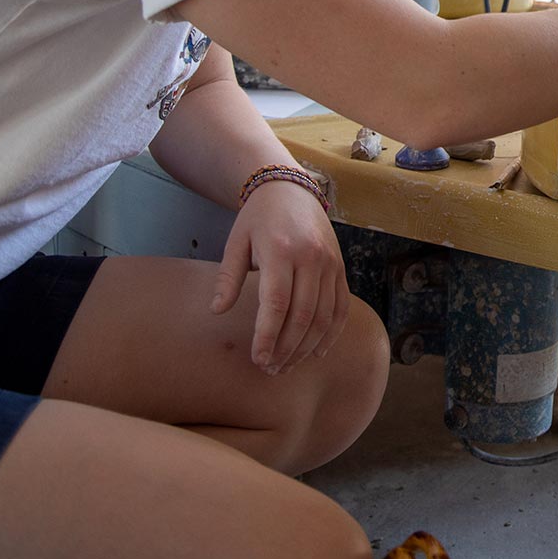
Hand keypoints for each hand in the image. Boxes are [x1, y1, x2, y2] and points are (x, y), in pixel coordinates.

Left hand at [212, 180, 349, 374]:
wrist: (291, 189)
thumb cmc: (258, 219)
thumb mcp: (236, 242)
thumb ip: (228, 277)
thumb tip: (217, 311)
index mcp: (282, 251)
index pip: (276, 304)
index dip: (268, 336)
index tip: (258, 359)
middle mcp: (311, 258)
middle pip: (303, 315)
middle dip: (287, 349)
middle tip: (271, 369)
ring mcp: (330, 263)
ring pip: (324, 316)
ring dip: (307, 347)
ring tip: (288, 365)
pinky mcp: (340, 268)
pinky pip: (340, 307)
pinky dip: (331, 333)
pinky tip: (317, 351)